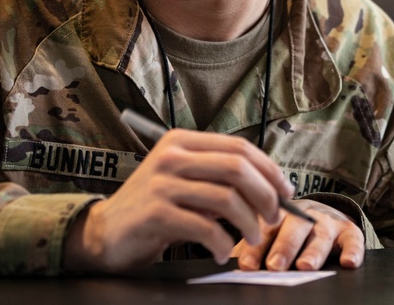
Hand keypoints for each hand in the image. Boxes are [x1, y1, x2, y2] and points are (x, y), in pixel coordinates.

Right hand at [63, 128, 293, 271]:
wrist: (107, 231)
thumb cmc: (154, 207)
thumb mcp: (184, 180)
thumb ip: (218, 177)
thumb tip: (271, 188)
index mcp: (182, 141)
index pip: (238, 147)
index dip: (269, 169)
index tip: (286, 191)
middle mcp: (171, 156)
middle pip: (237, 168)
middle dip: (266, 195)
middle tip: (274, 217)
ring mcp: (162, 183)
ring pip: (226, 198)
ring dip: (249, 223)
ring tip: (252, 238)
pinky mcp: (156, 213)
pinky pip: (206, 228)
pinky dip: (223, 244)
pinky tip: (223, 252)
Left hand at [232, 199, 364, 270]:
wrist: (323, 213)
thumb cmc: (288, 228)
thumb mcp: (271, 232)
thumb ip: (252, 245)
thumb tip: (227, 259)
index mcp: (278, 214)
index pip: (265, 228)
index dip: (255, 246)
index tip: (246, 265)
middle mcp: (303, 215)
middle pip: (293, 228)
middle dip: (284, 247)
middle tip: (275, 265)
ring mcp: (327, 222)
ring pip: (320, 235)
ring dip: (313, 251)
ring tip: (305, 266)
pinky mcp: (349, 230)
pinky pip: (353, 240)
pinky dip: (353, 251)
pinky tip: (348, 263)